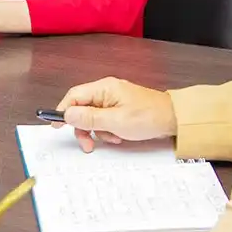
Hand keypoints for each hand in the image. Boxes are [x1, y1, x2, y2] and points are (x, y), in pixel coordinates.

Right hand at [54, 77, 176, 151]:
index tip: (56, 125)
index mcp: (104, 88)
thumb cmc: (149, 117)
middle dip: (83, 127)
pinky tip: (118, 136)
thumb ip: (89, 118)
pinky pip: (105, 120)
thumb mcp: (115, 121)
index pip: (74, 97)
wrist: (174, 119)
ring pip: (93, 117)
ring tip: (112, 139)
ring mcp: (114, 99)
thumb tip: (68, 115)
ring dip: (97, 131)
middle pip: (82, 109)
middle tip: (88, 143)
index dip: (63, 111)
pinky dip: (108, 130)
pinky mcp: (120, 108)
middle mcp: (107, 91)